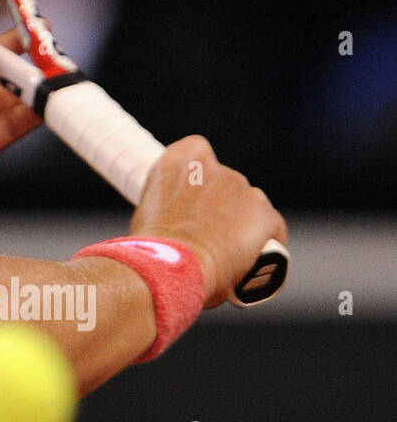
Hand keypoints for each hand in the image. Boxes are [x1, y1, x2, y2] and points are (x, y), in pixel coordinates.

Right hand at [131, 135, 287, 307]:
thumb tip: (178, 223)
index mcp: (180, 159)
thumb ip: (169, 205)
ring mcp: (244, 190)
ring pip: (250, 205)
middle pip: (227, 183)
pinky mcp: (267, 215)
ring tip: (227, 253)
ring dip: (242, 223)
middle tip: (208, 235)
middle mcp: (215, 167)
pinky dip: (265, 242)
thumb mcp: (149, 214)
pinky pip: (271, 228)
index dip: (199, 178)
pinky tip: (252, 261)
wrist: (173, 268)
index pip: (198, 152)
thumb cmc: (154, 249)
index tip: (193, 201)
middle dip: (222, 206)